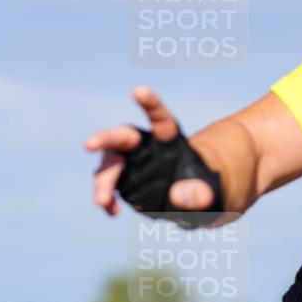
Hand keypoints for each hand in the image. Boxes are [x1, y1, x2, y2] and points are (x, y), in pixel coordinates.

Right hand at [85, 85, 215, 215]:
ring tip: (102, 201)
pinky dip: (106, 199)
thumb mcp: (212, 193)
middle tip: (89, 144)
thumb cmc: (205, 189)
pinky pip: (108, 189)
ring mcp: (131, 166)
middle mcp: (145, 149)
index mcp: (170, 141)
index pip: (160, 118)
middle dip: (105, 138)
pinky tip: (112, 211)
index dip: (150, 103)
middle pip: (122, 138)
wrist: (192, 202)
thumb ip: (200, 194)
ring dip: (103, 181)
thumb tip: (179, 197)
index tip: (138, 90)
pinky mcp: (123, 183)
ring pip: (109, 166)